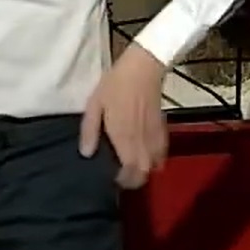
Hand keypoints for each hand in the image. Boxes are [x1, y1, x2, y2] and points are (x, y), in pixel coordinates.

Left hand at [80, 44, 168, 189]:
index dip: (121, 181)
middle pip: (143, 174)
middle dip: (133, 180)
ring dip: (144, 171)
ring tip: (131, 166)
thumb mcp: (95, 104)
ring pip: (155, 166)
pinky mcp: (162, 129)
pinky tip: (144, 152)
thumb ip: (90, 131)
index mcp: (124, 138)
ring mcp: (155, 137)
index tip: (110, 178)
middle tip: (120, 175)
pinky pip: (162, 153)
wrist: (144, 67)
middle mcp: (142, 143)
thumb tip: (86, 154)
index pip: (128, 173)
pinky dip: (155, 159)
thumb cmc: (116, 85)